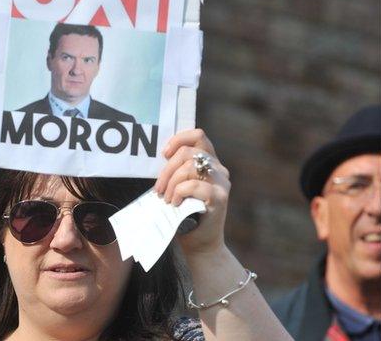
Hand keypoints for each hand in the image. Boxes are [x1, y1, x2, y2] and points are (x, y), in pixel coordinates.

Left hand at [154, 129, 230, 255]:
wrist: (199, 244)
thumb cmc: (185, 214)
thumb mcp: (178, 187)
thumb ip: (176, 170)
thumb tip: (159, 158)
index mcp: (210, 163)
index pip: (198, 135)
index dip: (179, 139)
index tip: (164, 154)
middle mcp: (219, 170)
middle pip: (188, 153)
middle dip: (167, 169)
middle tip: (158, 188)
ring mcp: (222, 184)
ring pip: (190, 168)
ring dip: (171, 182)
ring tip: (166, 198)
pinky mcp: (220, 199)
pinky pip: (194, 186)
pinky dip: (179, 193)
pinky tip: (175, 203)